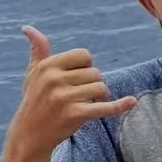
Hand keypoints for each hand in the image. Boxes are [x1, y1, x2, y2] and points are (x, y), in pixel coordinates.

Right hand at [6, 27, 136, 156]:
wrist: (30, 134)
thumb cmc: (35, 100)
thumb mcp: (33, 74)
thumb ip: (38, 50)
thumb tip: (29, 28)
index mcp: (48, 66)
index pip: (84, 55)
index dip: (86, 66)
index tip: (77, 78)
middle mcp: (54, 79)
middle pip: (95, 72)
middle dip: (92, 84)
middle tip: (78, 95)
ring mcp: (64, 97)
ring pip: (101, 87)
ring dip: (99, 97)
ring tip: (84, 104)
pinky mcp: (74, 114)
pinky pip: (104, 107)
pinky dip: (120, 105)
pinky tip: (132, 102)